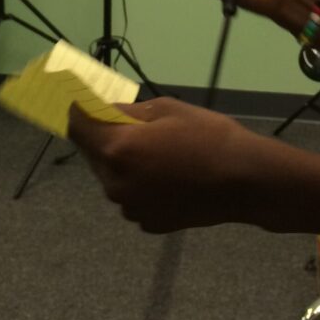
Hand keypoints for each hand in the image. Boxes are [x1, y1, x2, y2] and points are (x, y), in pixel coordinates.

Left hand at [68, 97, 264, 232]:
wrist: (245, 181)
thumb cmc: (208, 136)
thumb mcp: (167, 109)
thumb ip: (127, 111)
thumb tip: (104, 108)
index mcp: (117, 149)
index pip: (77, 124)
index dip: (75, 107)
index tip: (79, 96)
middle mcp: (115, 183)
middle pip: (93, 152)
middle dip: (103, 134)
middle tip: (126, 120)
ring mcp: (130, 208)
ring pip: (113, 176)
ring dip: (123, 159)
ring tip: (157, 149)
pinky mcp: (146, 222)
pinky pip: (132, 195)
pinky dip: (140, 182)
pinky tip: (168, 174)